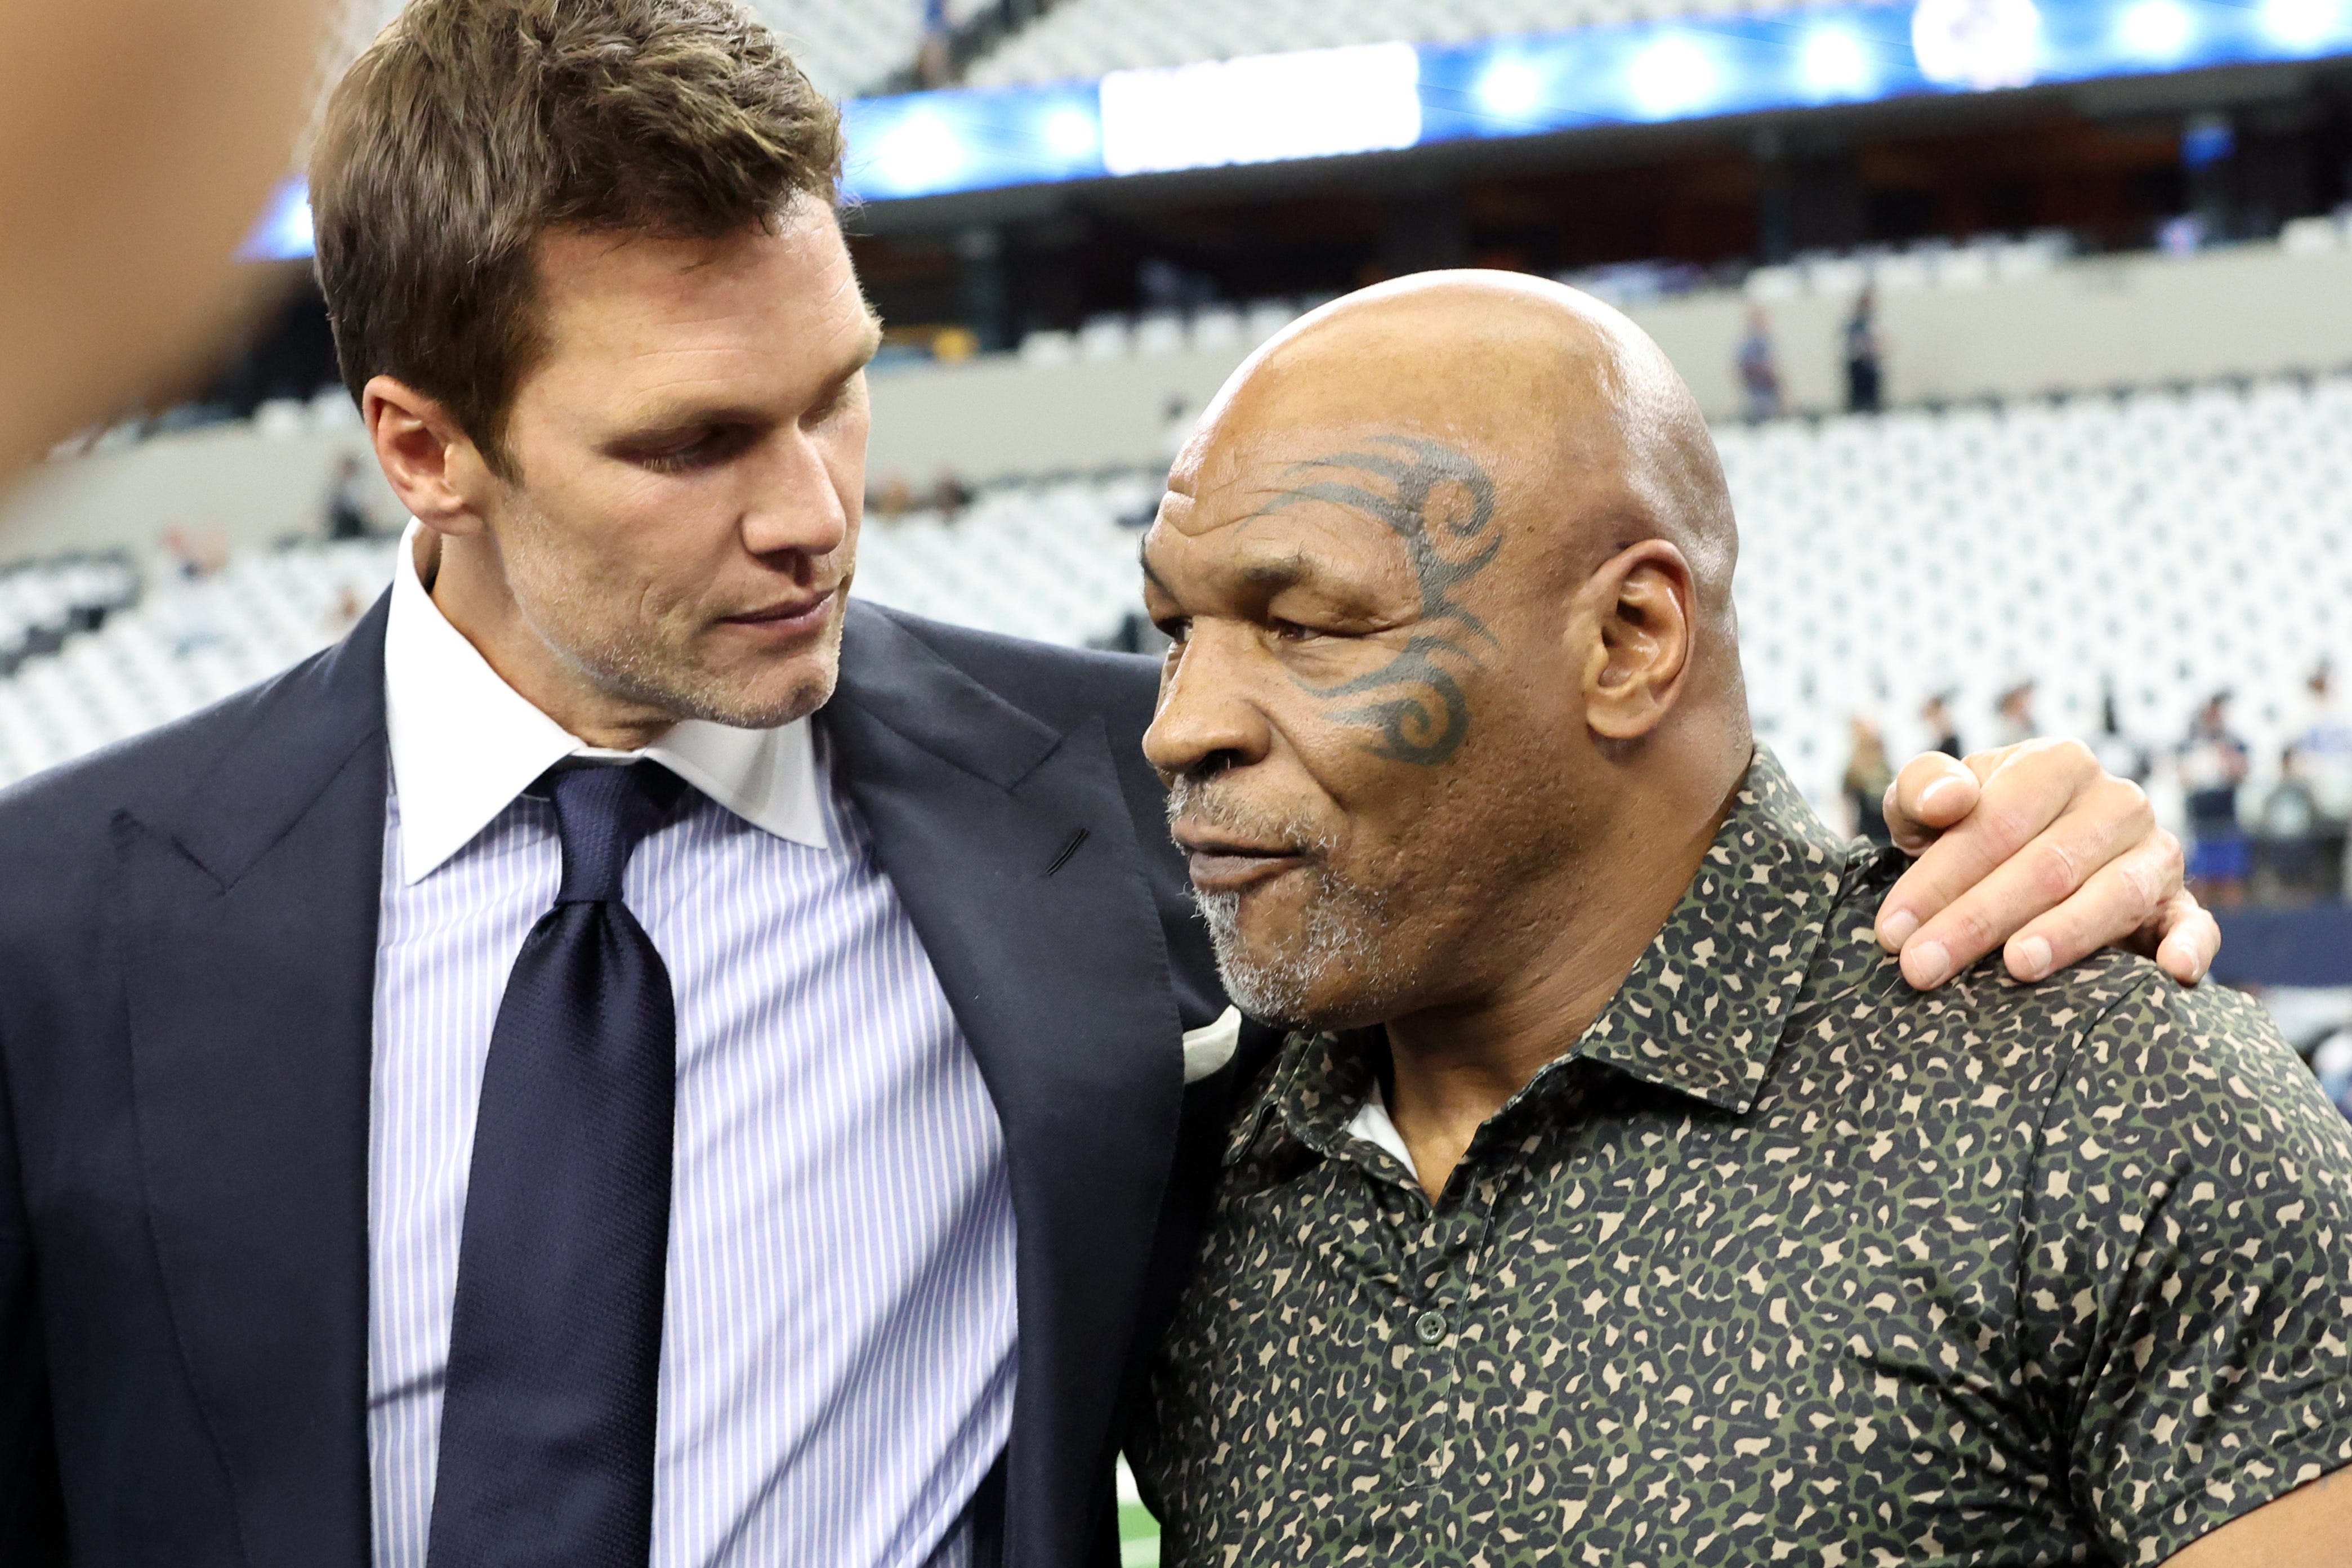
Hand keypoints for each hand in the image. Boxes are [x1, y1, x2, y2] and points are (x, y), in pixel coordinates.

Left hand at [1873, 739, 2217, 989]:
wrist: (2020, 860)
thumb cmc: (1964, 833)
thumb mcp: (1927, 806)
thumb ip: (1922, 789)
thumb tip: (1948, 799)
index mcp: (2057, 764)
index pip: (1996, 823)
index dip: (1939, 878)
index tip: (1892, 931)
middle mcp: (2117, 801)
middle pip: (2046, 865)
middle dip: (1977, 920)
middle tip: (1922, 968)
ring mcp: (2156, 853)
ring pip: (2114, 895)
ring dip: (2064, 935)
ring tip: (2017, 968)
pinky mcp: (2181, 904)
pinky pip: (2195, 925)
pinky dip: (2190, 947)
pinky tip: (2174, 973)